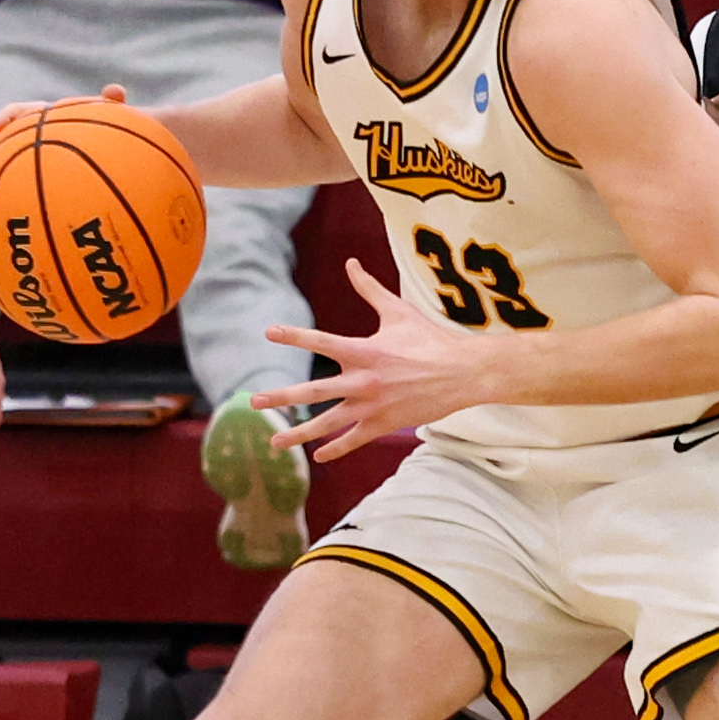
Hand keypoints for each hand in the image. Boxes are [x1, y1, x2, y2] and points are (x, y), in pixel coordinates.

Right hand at [0, 85, 126, 173]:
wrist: (116, 156)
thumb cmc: (114, 138)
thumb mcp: (116, 123)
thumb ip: (112, 108)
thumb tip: (115, 90)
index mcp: (49, 121)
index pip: (24, 113)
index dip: (10, 117)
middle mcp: (34, 139)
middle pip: (1, 142)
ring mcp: (31, 161)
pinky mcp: (31, 183)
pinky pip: (12, 194)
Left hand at [251, 260, 496, 459]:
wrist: (464, 373)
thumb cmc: (431, 339)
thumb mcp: (398, 312)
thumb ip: (369, 290)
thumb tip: (350, 263)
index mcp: (364, 350)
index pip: (320, 342)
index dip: (294, 336)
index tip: (268, 332)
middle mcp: (363, 381)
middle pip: (313, 393)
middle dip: (281, 398)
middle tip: (254, 402)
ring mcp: (372, 406)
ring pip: (327, 424)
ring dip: (298, 433)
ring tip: (274, 441)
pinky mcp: (384, 424)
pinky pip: (353, 440)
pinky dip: (335, 449)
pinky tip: (318, 456)